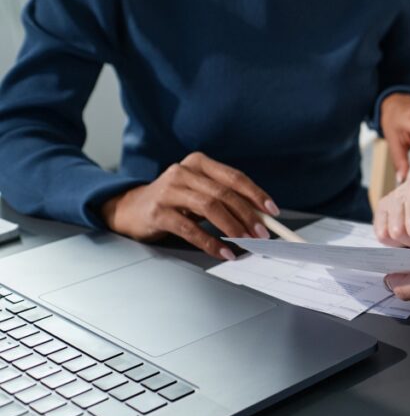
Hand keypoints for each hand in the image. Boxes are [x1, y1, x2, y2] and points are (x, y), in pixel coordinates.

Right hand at [100, 152, 277, 259]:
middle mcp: (183, 172)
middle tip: (262, 234)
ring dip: (233, 227)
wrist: (130, 208)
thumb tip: (259, 217)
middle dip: (248, 215)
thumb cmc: (173, 200)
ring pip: (210, 207)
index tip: (272, 212)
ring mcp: (169, 191)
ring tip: (247, 242)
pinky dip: (210, 242)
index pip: (234, 177)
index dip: (256, 195)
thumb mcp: (199, 192)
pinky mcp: (158, 212)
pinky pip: (190, 229)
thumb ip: (225, 198)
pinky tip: (223, 252)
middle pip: (224, 193)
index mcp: (198, 163)